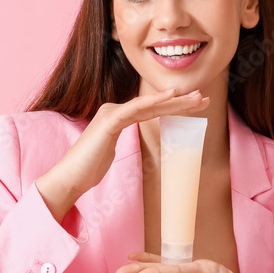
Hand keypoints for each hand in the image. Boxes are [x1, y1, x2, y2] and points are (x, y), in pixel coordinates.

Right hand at [35, 89, 208, 222]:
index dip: (174, 106)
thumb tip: (129, 144)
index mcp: (117, 116)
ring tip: (196, 97)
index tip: (195, 105)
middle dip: (181, 100)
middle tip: (203, 97)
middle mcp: (115, 110)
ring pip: (149, 104)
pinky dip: (154, 101)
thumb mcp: (110, 151)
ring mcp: (111, 113)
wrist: (70, 177)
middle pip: (154, 105)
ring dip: (175, 100)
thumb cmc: (89, 168)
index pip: (151, 109)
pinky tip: (170, 95)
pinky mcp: (109, 121)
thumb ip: (120, 141)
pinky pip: (135, 109)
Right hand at [115, 252, 267, 272]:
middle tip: (120, 271)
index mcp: (207, 270)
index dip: (158, 272)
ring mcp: (193, 271)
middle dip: (143, 267)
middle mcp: (197, 267)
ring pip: (163, 266)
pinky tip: (138, 265)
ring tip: (121, 268)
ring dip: (143, 266)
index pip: (177, 270)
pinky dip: (152, 266)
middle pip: (165, 265)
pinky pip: (168, 270)